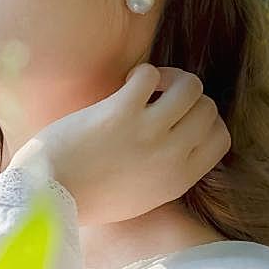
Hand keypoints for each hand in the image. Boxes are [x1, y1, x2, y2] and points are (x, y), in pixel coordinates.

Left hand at [11, 63, 230, 228]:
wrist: (48, 195)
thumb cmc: (88, 195)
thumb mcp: (142, 196)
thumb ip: (167, 172)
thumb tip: (181, 137)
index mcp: (178, 179)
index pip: (221, 137)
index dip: (205, 120)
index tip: (181, 116)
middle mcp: (170, 156)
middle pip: (208, 108)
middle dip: (187, 97)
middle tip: (161, 96)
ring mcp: (148, 133)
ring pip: (190, 87)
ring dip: (171, 78)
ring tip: (148, 85)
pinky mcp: (120, 112)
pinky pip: (150, 75)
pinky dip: (142, 72)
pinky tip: (125, 84)